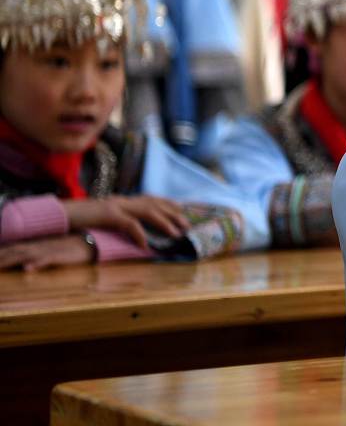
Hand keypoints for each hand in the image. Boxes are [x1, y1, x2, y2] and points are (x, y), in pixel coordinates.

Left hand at [0, 235, 92, 270]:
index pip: (11, 248)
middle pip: (14, 251)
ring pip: (25, 254)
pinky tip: (28, 268)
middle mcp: (37, 246)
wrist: (87, 243)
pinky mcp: (59, 256)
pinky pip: (46, 259)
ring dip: (11, 260)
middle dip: (1, 258)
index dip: (1, 253)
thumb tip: (20, 264)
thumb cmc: (67, 250)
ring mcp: (47, 250)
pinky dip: (37, 263)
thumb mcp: (47, 252)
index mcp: (34, 245)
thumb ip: (33, 256)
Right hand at [62, 196, 189, 249]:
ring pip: (147, 211)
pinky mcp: (107, 214)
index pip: (151, 199)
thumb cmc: (81, 219)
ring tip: (175, 233)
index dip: (169, 204)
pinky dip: (140, 233)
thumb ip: (120, 219)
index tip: (184, 211)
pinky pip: (128, 224)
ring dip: (164, 222)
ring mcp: (115, 205)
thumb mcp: (104, 218)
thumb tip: (136, 230)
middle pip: (154, 203)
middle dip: (173, 213)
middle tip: (187, 224)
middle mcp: (122, 200)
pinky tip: (146, 244)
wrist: (60, 214)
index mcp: (123, 200)